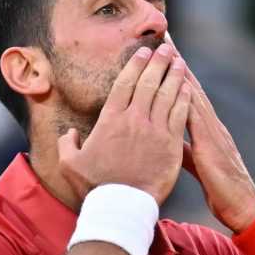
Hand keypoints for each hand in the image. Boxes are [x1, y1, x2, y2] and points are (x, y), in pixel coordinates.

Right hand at [57, 44, 191, 204]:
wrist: (121, 206)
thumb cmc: (94, 187)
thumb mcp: (69, 164)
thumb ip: (67, 144)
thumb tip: (69, 134)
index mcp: (111, 120)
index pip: (125, 83)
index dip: (135, 65)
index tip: (144, 52)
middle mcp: (134, 119)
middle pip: (149, 82)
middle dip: (158, 62)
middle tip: (166, 48)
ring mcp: (154, 131)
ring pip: (167, 95)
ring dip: (174, 75)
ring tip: (179, 62)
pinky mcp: (171, 145)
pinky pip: (180, 115)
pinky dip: (184, 98)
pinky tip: (188, 88)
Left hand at [172, 52, 254, 231]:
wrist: (243, 207)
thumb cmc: (221, 189)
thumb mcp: (196, 166)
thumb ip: (183, 150)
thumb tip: (169, 142)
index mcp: (206, 129)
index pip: (186, 94)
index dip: (174, 72)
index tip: (161, 50)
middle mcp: (211, 124)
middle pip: (189, 85)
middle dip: (175, 60)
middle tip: (162, 35)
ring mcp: (213, 132)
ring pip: (193, 94)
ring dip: (180, 71)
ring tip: (166, 48)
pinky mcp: (212, 144)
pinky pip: (196, 117)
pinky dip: (186, 98)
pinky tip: (176, 83)